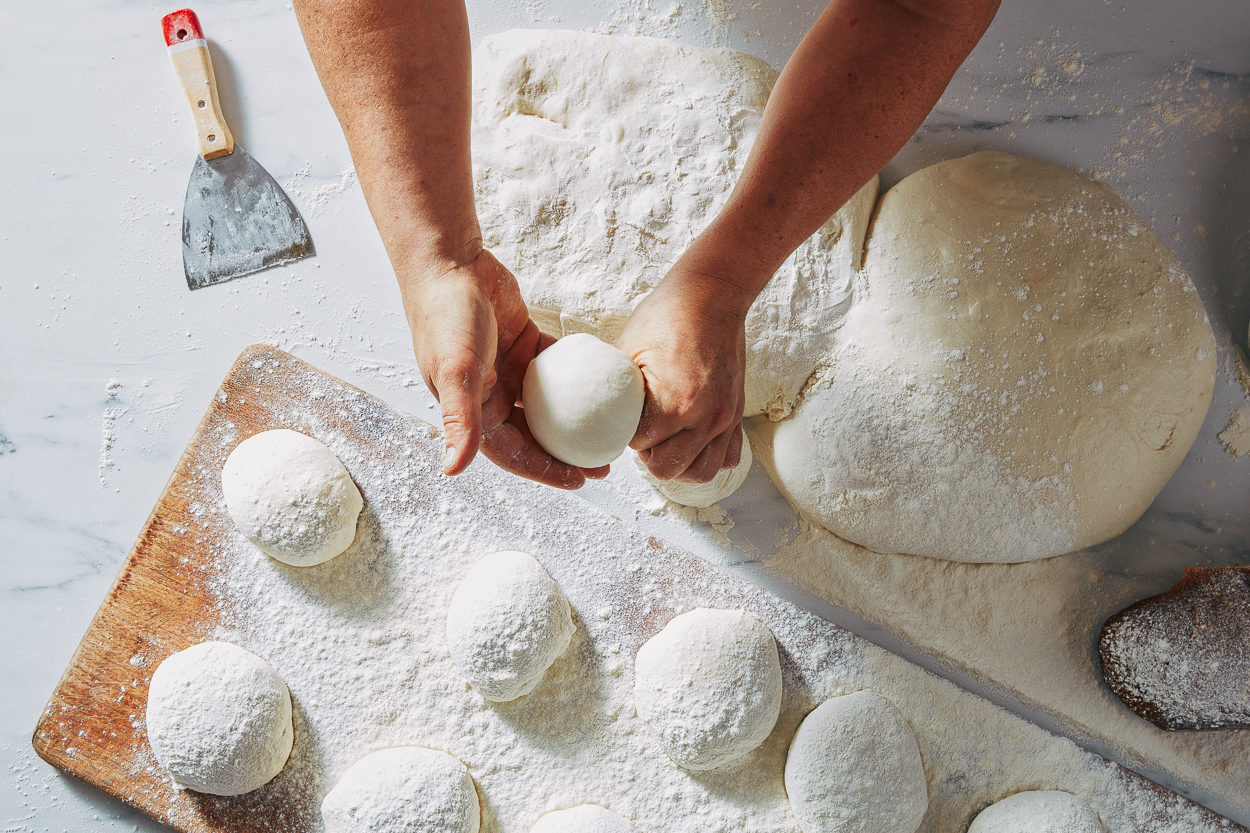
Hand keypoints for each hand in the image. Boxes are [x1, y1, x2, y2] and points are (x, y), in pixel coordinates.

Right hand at [402, 249, 608, 488]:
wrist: (450, 261)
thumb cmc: (446, 316)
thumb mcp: (455, 371)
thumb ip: (459, 419)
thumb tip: (453, 468)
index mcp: (472, 409)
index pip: (513, 452)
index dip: (544, 470)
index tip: (578, 480)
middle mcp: (490, 394)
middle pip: (534, 434)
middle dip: (565, 453)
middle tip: (602, 464)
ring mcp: (508, 369)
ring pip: (547, 406)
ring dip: (575, 420)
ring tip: (606, 430)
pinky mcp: (524, 343)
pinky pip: (556, 369)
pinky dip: (577, 378)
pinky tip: (603, 386)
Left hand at [616, 266, 748, 482]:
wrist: (711, 295)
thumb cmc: (668, 316)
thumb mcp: (627, 350)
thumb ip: (615, 390)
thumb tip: (597, 413)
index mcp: (675, 403)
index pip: (638, 445)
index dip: (624, 434)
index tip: (623, 418)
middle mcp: (705, 417)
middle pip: (668, 469)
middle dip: (649, 455)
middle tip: (642, 432)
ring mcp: (725, 418)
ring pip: (700, 473)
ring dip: (678, 464)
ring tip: (665, 442)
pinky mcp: (736, 414)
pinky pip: (727, 458)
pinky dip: (707, 457)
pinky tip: (691, 441)